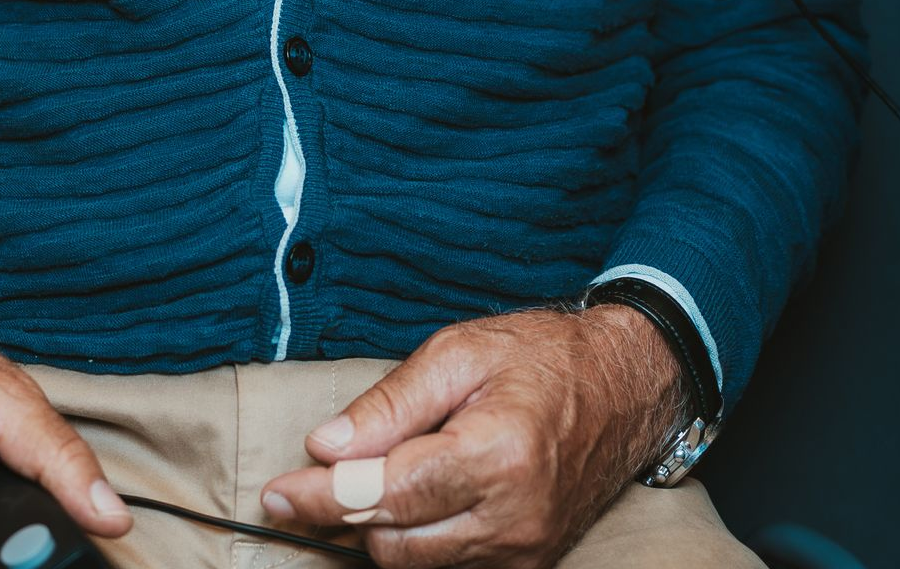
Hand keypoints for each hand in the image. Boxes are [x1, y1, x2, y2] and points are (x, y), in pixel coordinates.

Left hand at [257, 305, 687, 568]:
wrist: (623, 388)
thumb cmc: (540, 357)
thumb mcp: (458, 352)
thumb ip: (390, 404)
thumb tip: (325, 445)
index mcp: (495, 454)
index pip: (385, 495)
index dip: (322, 497)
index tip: (276, 494)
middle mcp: (511, 516)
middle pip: (393, 541)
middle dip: (347, 510)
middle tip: (321, 471)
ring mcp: (524, 550)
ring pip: (416, 563)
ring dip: (380, 527)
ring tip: (371, 476)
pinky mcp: (529, 563)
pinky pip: (449, 567)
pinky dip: (417, 539)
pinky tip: (409, 500)